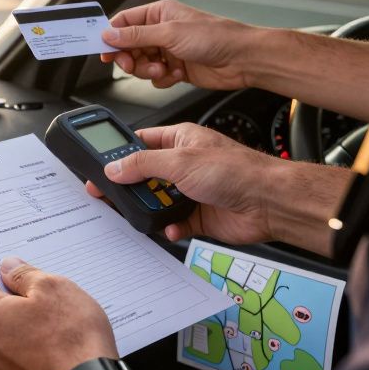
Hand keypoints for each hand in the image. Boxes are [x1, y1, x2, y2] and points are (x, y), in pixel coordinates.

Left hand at [0, 257, 117, 369]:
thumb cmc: (71, 341)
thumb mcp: (51, 287)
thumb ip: (23, 273)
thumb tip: (9, 267)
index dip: (0, 272)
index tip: (18, 272)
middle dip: (14, 301)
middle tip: (44, 299)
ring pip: (5, 335)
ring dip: (23, 326)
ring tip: (54, 325)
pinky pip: (16, 357)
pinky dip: (30, 349)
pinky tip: (54, 345)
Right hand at [88, 122, 280, 243]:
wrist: (269, 203)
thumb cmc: (237, 170)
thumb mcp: (180, 161)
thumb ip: (143, 164)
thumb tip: (115, 167)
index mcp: (179, 141)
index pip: (140, 143)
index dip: (118, 155)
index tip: (99, 167)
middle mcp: (184, 165)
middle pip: (144, 176)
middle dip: (130, 188)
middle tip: (111, 196)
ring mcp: (190, 191)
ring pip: (156, 202)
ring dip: (151, 210)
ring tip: (148, 212)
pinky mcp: (198, 216)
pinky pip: (173, 224)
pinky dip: (170, 228)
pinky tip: (173, 227)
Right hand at [100, 0, 266, 89]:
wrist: (242, 59)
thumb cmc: (215, 37)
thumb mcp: (170, 34)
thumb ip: (136, 36)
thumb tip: (110, 35)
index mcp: (159, 13)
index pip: (124, 23)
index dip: (111, 37)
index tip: (104, 52)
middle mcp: (162, 31)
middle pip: (129, 47)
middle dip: (130, 59)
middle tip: (132, 65)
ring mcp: (169, 50)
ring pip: (141, 64)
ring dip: (148, 71)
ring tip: (163, 70)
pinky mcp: (176, 68)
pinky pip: (156, 77)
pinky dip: (162, 79)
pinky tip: (176, 75)